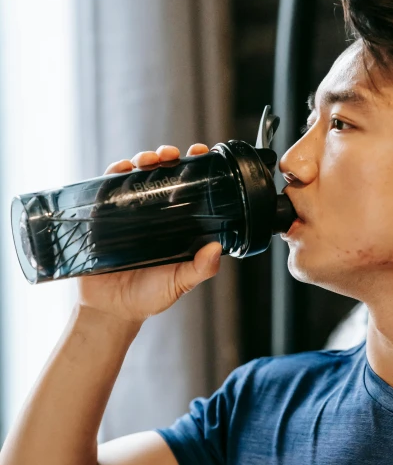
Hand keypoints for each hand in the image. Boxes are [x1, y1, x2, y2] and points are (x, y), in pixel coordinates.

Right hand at [76, 143, 220, 325]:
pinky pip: (107, 189)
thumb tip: (215, 249)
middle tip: (171, 154)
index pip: (188, 189)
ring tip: (151, 159)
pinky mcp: (103, 217)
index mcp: (176, 225)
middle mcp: (153, 215)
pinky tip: (123, 168)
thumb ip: (199, 269)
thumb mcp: (179, 283)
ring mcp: (128, 213)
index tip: (202, 153)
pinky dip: (114, 173)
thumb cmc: (148, 298)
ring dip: (143, 159)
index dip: (196, 169)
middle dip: (167, 157)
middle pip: (162, 175)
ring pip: (136, 176)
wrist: (111, 311)